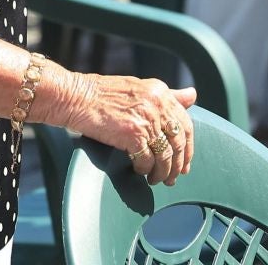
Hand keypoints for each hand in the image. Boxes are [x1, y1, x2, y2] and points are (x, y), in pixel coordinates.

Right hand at [58, 72, 196, 185]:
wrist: (74, 96)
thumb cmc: (101, 93)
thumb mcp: (139, 88)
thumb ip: (167, 95)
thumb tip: (193, 95)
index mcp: (160, 92)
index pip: (186, 124)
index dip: (188, 147)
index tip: (185, 161)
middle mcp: (157, 104)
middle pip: (179, 143)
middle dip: (178, 165)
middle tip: (173, 177)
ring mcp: (146, 119)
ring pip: (165, 156)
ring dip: (162, 173)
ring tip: (156, 179)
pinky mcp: (132, 134)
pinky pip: (146, 160)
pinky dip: (144, 169)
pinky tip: (139, 171)